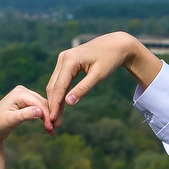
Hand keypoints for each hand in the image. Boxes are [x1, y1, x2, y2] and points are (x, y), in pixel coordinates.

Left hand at [0, 85, 46, 168]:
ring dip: (48, 118)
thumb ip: (25, 115)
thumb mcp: (11, 120)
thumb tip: (40, 111)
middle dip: (49, 117)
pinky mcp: (26, 102)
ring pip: (43, 106)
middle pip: (42, 103)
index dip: (47, 115)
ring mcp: (24, 96)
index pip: (39, 102)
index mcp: (19, 93)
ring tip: (52, 131)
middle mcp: (23, 91)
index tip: (52, 127)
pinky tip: (48, 128)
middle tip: (55, 130)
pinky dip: (44, 118)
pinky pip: (39, 109)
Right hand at [42, 33, 162, 130]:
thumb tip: (68, 103)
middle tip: (53, 123)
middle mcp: (63, 57)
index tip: (52, 119)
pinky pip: (60, 80)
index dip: (55, 104)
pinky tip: (61, 105)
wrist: (115, 45)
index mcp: (70, 60)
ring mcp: (63, 58)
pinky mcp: (66, 62)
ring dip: (55, 100)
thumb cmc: (110, 60)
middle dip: (53, 105)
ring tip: (57, 117)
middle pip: (53, 85)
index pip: (59, 86)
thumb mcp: (98, 76)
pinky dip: (60, 93)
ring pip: (54, 83)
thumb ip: (83, 89)